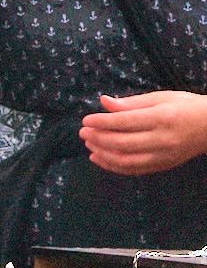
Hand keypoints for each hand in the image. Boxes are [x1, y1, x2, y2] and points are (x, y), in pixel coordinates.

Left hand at [80, 91, 206, 174]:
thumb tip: (104, 102)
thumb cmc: (185, 106)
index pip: (125, 122)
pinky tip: (100, 158)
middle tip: (83, 133)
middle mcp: (162, 139)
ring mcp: (162, 156)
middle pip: (122, 143)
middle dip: (98, 139)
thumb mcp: (161, 97)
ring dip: (103, 154)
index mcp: (162, 118)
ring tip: (89, 146)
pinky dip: (113, 166)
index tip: (86, 120)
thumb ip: (132, 102)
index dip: (102, 122)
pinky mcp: (162, 166)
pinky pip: (133, 170)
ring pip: (126, 160)